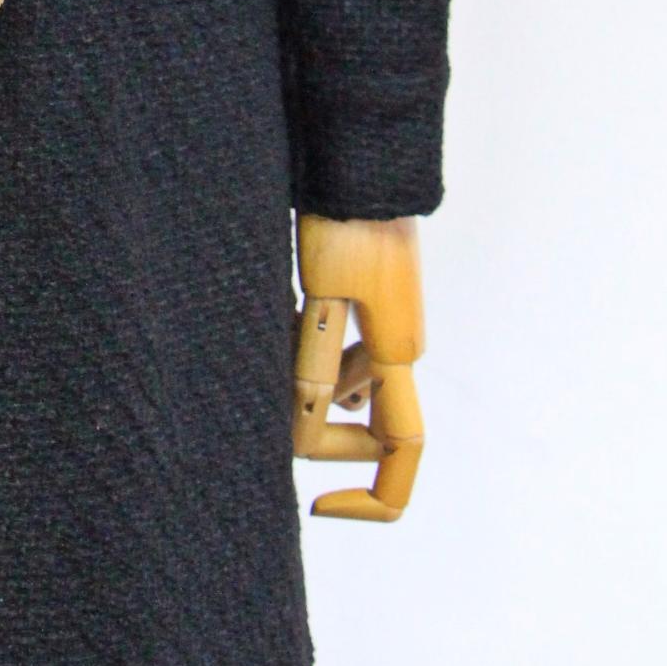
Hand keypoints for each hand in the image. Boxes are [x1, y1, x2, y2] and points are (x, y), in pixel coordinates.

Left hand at [291, 214, 425, 521]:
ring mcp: (383, 328)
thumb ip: (316, 363)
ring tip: (264, 336)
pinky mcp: (364, 305)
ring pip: (339, 392)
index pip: (403, 455)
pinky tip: (274, 320)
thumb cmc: (343, 222)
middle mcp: (398, 350)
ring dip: (301, 389)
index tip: (316, 505)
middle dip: (312, 433)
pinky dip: (302, 356)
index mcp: (397, 353)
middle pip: (359, 432)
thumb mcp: (323, 293)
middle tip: (264, 392)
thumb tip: (305, 431)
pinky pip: (333, 355)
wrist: (359, 160)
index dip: (368, 499)